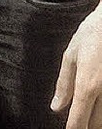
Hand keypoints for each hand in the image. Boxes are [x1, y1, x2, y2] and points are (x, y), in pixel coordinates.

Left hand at [52, 2, 101, 128]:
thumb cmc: (92, 34)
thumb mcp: (71, 54)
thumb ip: (64, 84)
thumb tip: (57, 106)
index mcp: (88, 86)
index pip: (79, 121)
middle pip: (95, 125)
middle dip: (85, 125)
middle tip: (77, 119)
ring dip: (96, 119)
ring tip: (86, 110)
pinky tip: (96, 102)